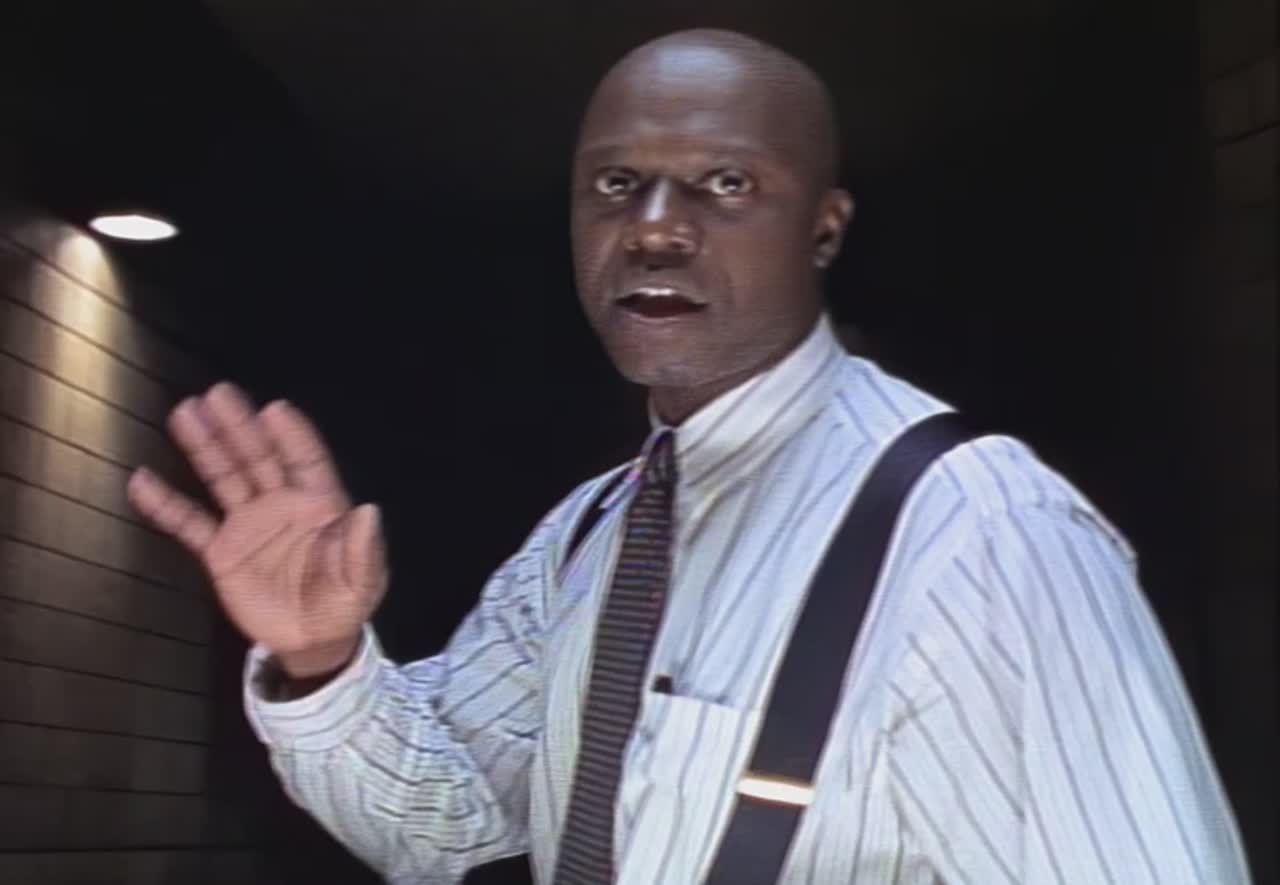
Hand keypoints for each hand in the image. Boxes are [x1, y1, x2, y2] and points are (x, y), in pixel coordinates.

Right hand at [127, 382, 386, 677]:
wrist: (313, 642)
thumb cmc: (344, 603)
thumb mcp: (363, 580)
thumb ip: (363, 548)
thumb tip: (369, 511)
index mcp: (320, 506)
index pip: (305, 461)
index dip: (293, 436)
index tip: (274, 409)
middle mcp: (281, 505)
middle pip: (259, 458)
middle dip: (239, 427)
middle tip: (219, 394)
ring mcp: (249, 525)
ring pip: (225, 477)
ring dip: (206, 447)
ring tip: (185, 413)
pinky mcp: (221, 553)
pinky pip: (190, 524)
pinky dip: (166, 504)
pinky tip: (142, 480)